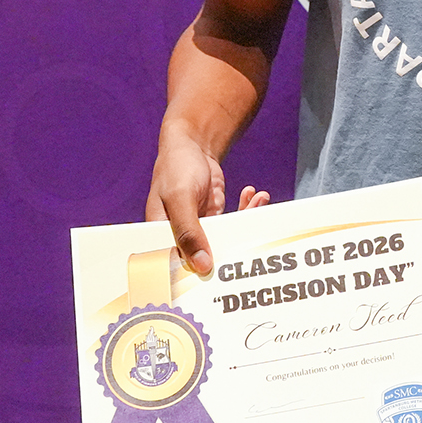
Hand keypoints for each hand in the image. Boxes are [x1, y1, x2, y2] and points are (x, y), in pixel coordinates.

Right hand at [145, 123, 271, 275]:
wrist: (191, 142)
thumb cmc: (176, 167)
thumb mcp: (180, 198)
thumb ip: (189, 231)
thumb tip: (202, 266)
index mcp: (162, 237)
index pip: (178, 267)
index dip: (200, 277)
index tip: (227, 280)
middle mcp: (180, 237)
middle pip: (206, 258)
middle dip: (232, 253)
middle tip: (256, 248)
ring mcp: (199, 227)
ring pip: (225, 239)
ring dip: (245, 221)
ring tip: (259, 202)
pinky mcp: (214, 217)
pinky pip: (234, 221)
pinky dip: (246, 208)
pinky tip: (254, 193)